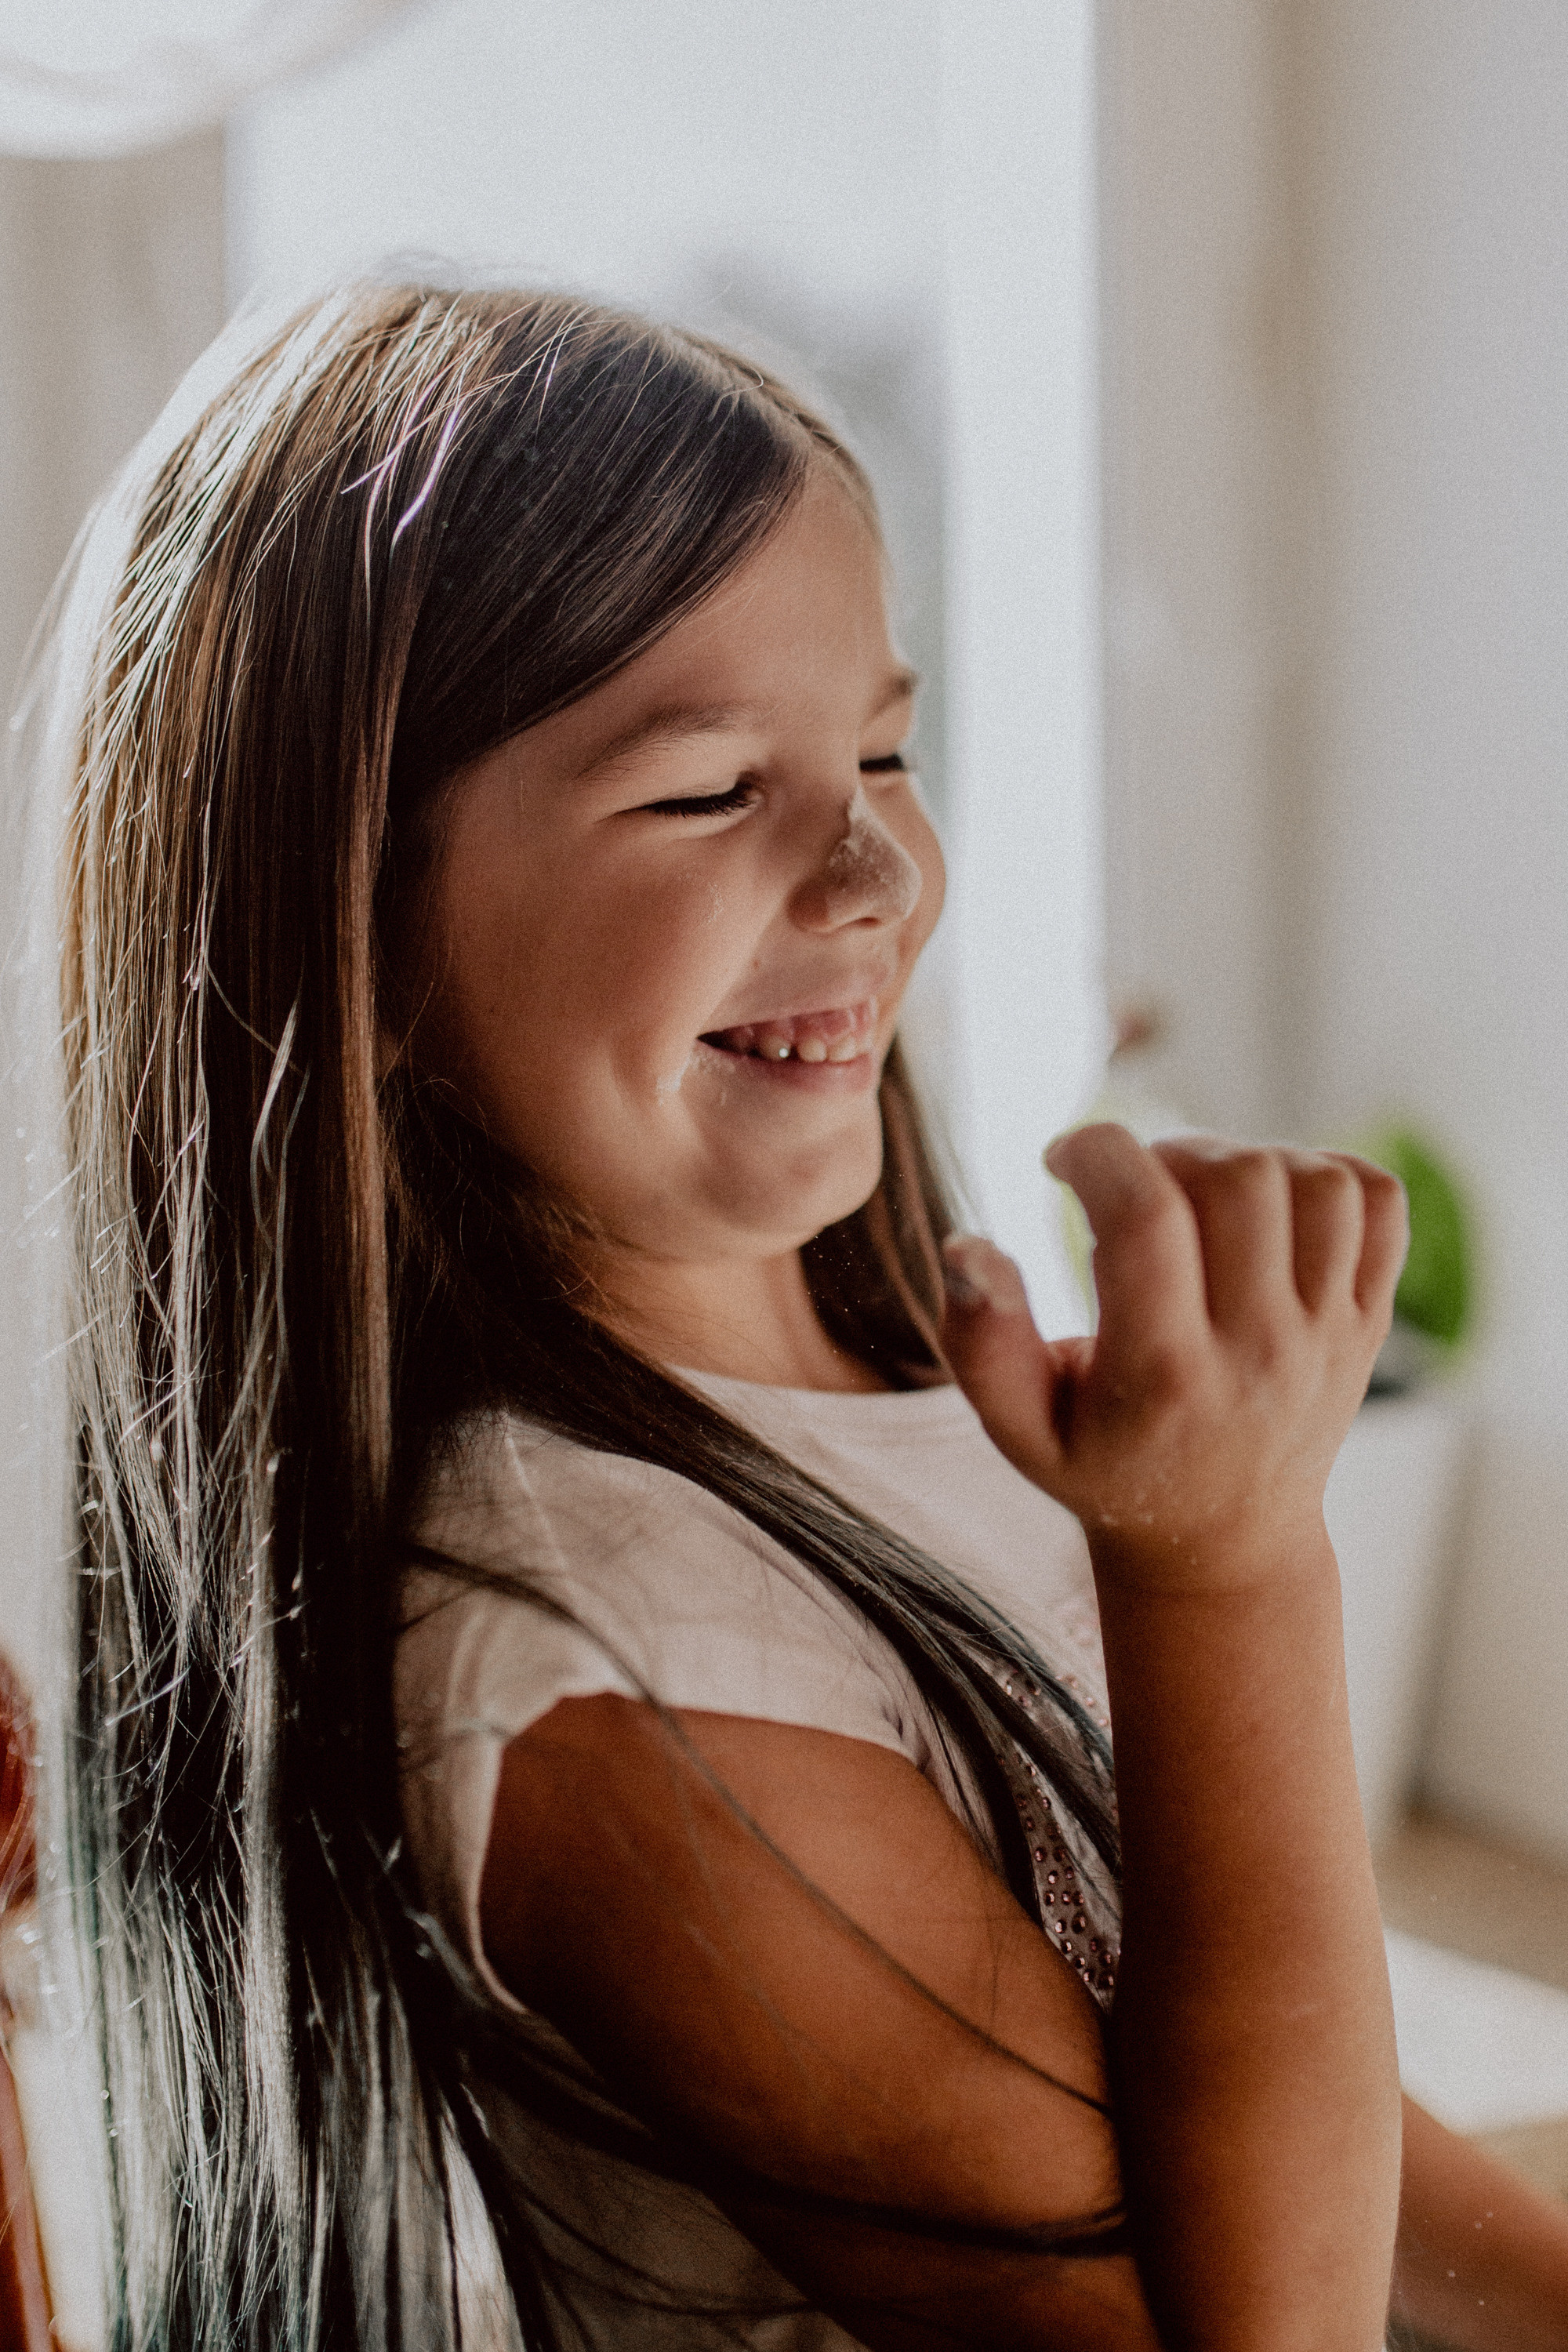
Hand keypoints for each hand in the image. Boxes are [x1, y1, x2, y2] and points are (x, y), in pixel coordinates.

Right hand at [941, 1124, 1406, 1591]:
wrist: (1221, 1540)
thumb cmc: (1103, 1468)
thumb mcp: (1020, 1430)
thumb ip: (983, 1342)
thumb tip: (965, 1247)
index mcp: (1164, 1373)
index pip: (1146, 1219)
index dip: (1097, 1154)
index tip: (1063, 1158)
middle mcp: (1259, 1350)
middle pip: (1237, 1181)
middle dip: (1169, 1151)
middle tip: (1134, 1186)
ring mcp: (1327, 1334)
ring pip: (1314, 1181)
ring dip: (1247, 1160)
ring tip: (1200, 1195)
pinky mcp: (1367, 1318)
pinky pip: (1377, 1202)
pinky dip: (1328, 1174)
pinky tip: (1270, 1205)